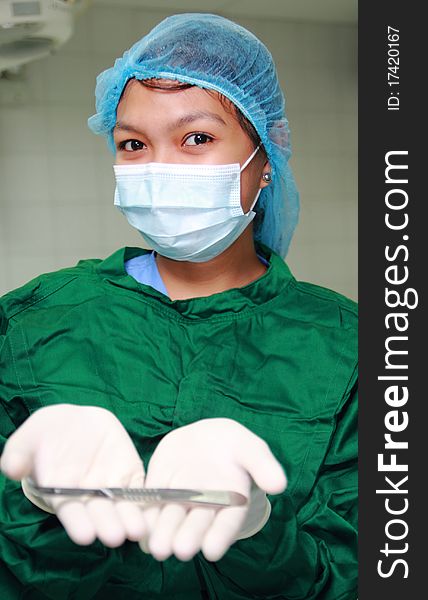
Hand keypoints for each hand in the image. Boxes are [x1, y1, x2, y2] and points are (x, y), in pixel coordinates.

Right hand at [0, 404, 146, 546]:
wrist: (74, 422)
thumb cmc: (45, 433)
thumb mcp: (29, 437)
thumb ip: (18, 453)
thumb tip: (11, 467)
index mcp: (61, 491)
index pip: (69, 511)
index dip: (76, 523)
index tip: (84, 535)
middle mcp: (87, 494)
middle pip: (98, 513)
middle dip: (107, 525)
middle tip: (116, 537)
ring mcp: (110, 484)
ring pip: (122, 505)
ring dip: (130, 519)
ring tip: (139, 530)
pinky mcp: (129, 472)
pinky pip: (140, 488)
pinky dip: (148, 500)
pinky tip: (157, 509)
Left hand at [139, 418, 286, 561]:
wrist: (206, 437)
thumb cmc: (234, 445)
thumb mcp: (251, 449)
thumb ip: (263, 466)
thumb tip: (279, 484)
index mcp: (231, 502)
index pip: (227, 522)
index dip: (220, 537)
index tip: (213, 551)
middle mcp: (205, 508)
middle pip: (196, 525)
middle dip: (188, 537)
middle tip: (180, 550)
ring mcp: (180, 501)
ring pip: (170, 519)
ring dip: (163, 533)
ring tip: (157, 546)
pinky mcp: (159, 489)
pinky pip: (150, 503)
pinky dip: (143, 514)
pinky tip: (137, 525)